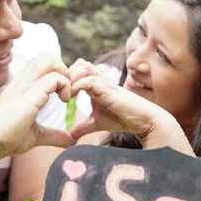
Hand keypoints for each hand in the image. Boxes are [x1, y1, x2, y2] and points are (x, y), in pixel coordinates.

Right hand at [0, 54, 74, 166]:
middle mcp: (22, 81)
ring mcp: (25, 85)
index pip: (43, 65)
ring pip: (49, 60)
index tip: (65, 96)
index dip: (59, 74)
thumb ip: (53, 135)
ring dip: (65, 75)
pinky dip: (65, 86)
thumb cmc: (6, 139)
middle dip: (64, 69)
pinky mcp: (29, 95)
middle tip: (67, 92)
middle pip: (47, 56)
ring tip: (66, 96)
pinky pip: (54, 78)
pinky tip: (64, 101)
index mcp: (22, 87)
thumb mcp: (35, 135)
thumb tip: (70, 141)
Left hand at [69, 59, 193, 154]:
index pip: (77, 69)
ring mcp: (104, 82)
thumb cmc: (122, 118)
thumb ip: (82, 127)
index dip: (65, 77)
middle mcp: (99, 79)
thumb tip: (69, 136)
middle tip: (59, 92)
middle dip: (66, 75)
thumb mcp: (96, 123)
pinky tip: (71, 99)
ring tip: (65, 96)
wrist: (143, 120)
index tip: (57, 93)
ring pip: (82, 67)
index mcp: (95, 84)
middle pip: (78, 64)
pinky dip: (77, 86)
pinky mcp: (108, 88)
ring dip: (70, 79)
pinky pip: (89, 80)